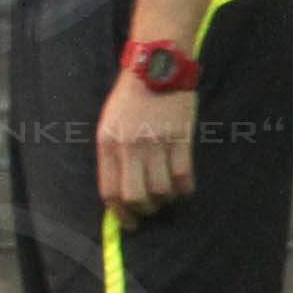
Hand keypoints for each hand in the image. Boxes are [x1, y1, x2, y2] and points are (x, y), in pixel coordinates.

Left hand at [97, 68, 194, 216]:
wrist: (156, 68)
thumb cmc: (129, 99)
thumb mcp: (109, 124)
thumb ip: (112, 155)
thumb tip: (119, 191)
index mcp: (107, 143)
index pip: (109, 190)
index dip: (120, 214)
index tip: (130, 223)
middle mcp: (130, 146)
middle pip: (135, 197)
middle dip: (143, 211)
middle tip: (150, 210)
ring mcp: (157, 143)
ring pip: (162, 191)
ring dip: (166, 200)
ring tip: (166, 194)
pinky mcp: (181, 139)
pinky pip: (184, 177)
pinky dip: (185, 189)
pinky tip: (182, 186)